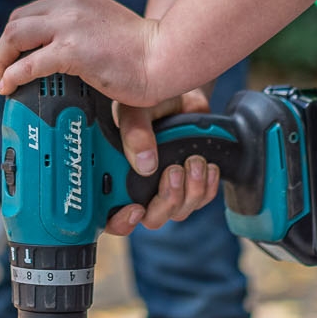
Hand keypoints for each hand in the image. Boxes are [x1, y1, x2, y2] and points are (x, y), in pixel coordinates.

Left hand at [0, 0, 161, 105]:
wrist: (166, 55)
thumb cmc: (143, 49)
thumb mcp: (104, 24)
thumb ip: (81, 30)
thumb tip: (61, 53)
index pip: (33, 12)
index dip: (18, 36)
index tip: (16, 56)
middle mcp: (69, 4)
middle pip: (17, 21)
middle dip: (5, 47)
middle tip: (4, 70)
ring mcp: (69, 25)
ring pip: (14, 36)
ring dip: (2, 59)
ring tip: (3, 79)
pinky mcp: (71, 51)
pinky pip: (28, 64)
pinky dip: (12, 75)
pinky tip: (8, 87)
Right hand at [105, 91, 220, 235]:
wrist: (179, 96)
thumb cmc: (148, 101)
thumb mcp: (134, 109)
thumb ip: (134, 132)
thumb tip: (144, 163)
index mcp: (116, 174)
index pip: (108, 215)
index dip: (119, 221)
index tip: (135, 209)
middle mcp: (139, 187)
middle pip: (151, 219)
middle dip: (167, 201)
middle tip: (173, 171)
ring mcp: (166, 190)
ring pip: (179, 212)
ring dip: (191, 190)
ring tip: (193, 160)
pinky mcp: (191, 187)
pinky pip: (201, 201)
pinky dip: (207, 186)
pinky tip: (206, 165)